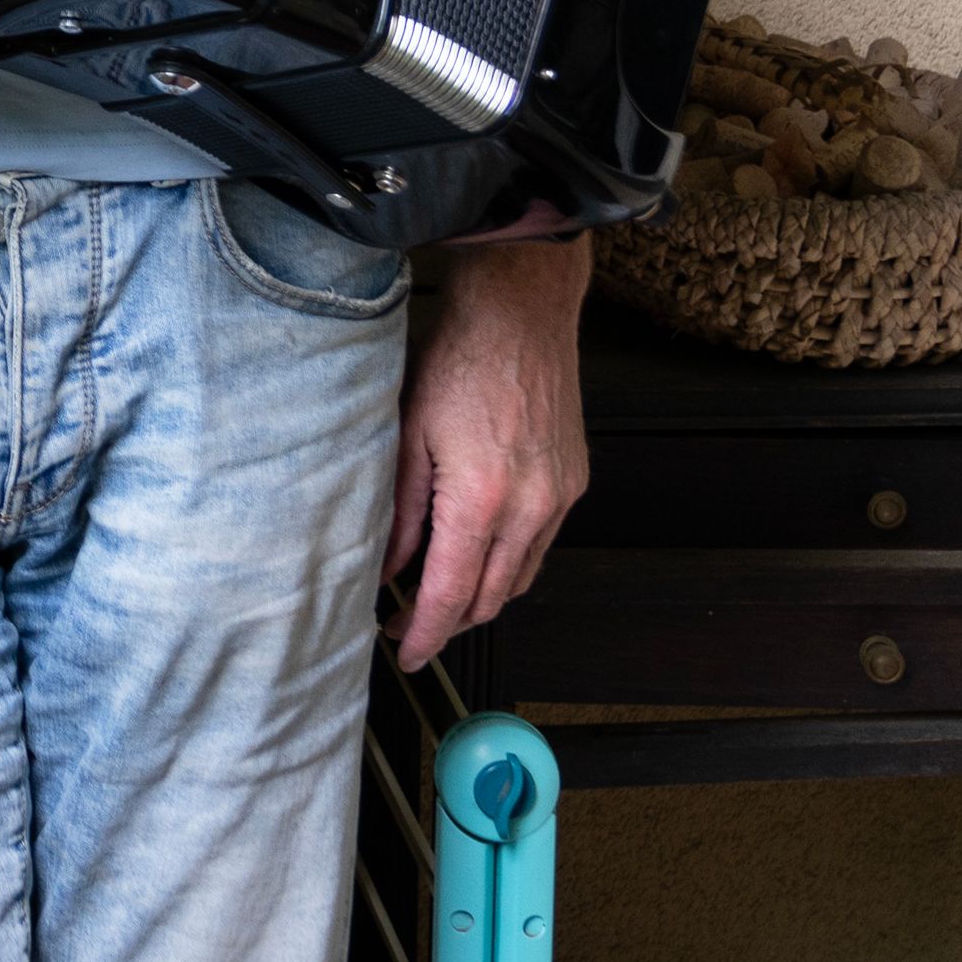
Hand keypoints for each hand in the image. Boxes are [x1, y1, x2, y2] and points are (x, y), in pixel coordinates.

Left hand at [387, 234, 591, 667]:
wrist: (520, 309)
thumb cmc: (458, 356)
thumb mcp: (406, 432)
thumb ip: (397, 511)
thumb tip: (387, 569)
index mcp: (481, 499)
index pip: (452, 596)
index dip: (424, 633)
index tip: (404, 651)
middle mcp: (531, 508)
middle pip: (491, 599)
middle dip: (450, 622)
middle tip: (410, 620)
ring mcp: (560, 497)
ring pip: (520, 578)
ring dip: (482, 596)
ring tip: (440, 589)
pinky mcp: (574, 482)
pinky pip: (541, 544)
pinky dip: (509, 560)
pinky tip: (480, 547)